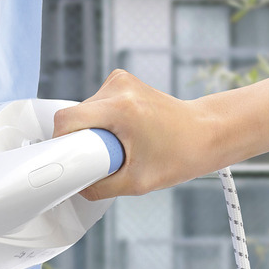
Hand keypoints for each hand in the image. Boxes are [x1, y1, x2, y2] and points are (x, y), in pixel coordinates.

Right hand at [51, 70, 217, 200]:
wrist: (206, 133)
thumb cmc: (182, 154)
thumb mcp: (137, 183)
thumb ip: (98, 187)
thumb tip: (73, 188)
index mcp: (122, 107)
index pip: (67, 120)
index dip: (61, 145)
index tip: (69, 163)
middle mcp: (119, 86)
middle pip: (74, 116)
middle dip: (82, 142)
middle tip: (108, 159)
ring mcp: (120, 80)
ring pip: (84, 111)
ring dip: (93, 133)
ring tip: (122, 145)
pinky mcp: (121, 81)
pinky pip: (95, 106)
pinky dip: (102, 123)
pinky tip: (124, 133)